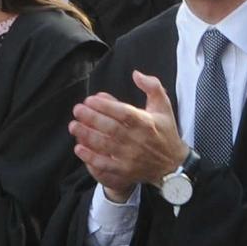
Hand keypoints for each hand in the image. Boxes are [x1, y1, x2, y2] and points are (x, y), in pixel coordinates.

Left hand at [68, 71, 187, 201]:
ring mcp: (131, 157)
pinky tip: (79, 148)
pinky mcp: (125, 171)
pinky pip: (105, 165)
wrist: (172, 164)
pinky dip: (91, 157)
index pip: (123, 113)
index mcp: (146, 123)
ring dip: (87, 135)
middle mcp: (138, 140)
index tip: (90, 100)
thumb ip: (152, 87)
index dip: (105, 106)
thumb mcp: (164, 107)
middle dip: (91, 118)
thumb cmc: (165, 132)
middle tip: (77, 110)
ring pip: (105, 145)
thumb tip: (136, 74)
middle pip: (111, 128)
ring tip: (74, 126)